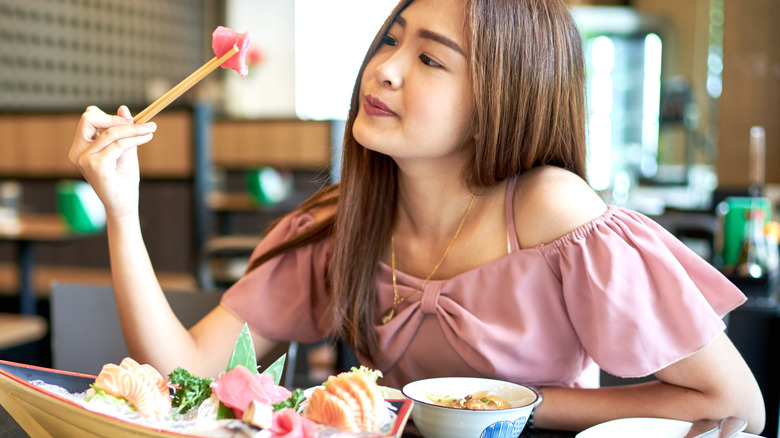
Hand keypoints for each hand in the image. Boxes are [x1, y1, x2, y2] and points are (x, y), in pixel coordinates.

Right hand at [68, 105, 156, 219]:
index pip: (87, 119)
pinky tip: (147, 137)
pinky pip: (119, 145)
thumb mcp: (123, 150)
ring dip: (134, 129)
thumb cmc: (123, 179)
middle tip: (138, 122)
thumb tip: (124, 108)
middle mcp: (77, 152)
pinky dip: (136, 139)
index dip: (108, 115)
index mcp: (80, 147)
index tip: (130, 119)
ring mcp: (84, 159)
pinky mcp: (96, 167)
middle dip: (115, 118)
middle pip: (89, 119)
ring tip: (150, 129)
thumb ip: (122, 131)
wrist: (124, 204)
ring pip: (111, 132)